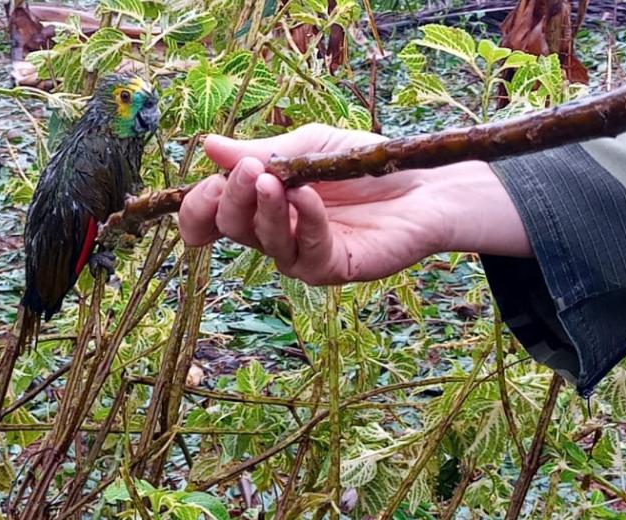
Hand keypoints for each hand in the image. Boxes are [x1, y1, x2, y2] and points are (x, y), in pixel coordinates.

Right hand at [179, 124, 530, 284]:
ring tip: (272, 180)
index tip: (213, 179)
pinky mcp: (330, 268)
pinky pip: (308, 251)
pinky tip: (310, 195)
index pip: (215, 213)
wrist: (423, 183)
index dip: (203, 203)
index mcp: (262, 203)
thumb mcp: (308, 147)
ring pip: (265, 241)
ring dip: (265, 209)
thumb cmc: (363, 164)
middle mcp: (275, 233)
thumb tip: (209, 145)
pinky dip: (307, 220)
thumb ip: (262, 151)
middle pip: (233, 226)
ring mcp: (300, 255)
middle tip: (250, 170)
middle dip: (234, 198)